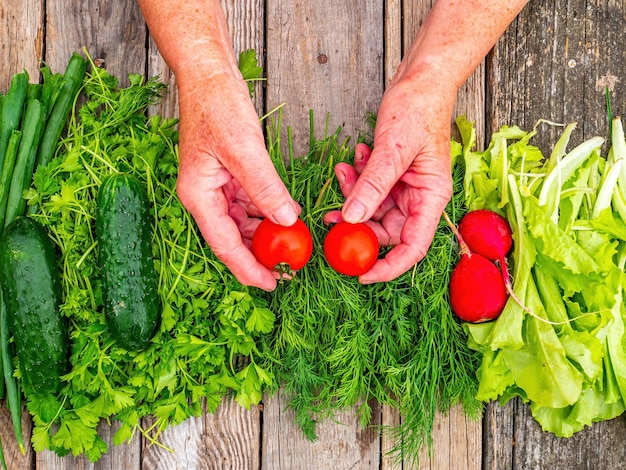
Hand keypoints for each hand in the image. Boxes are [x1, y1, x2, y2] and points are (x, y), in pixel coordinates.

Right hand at [174, 70, 299, 290]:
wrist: (209, 77)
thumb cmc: (217, 106)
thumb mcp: (244, 149)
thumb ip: (265, 188)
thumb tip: (287, 221)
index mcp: (198, 196)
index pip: (225, 245)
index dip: (248, 268)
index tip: (272, 284)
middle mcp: (204, 197)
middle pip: (232, 239)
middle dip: (259, 255)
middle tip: (289, 269)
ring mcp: (215, 189)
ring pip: (242, 224)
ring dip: (265, 236)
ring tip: (291, 246)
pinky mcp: (228, 178)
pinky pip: (248, 206)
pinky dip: (266, 214)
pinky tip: (285, 217)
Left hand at [325, 68, 456, 282]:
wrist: (421, 80)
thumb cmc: (419, 109)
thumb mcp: (393, 149)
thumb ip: (373, 186)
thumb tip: (353, 220)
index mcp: (431, 198)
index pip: (412, 247)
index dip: (388, 267)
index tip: (361, 275)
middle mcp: (419, 198)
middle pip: (386, 231)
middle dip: (358, 226)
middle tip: (331, 217)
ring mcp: (405, 188)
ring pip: (372, 210)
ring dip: (353, 196)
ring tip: (343, 172)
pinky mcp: (391, 176)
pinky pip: (369, 190)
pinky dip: (356, 180)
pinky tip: (353, 160)